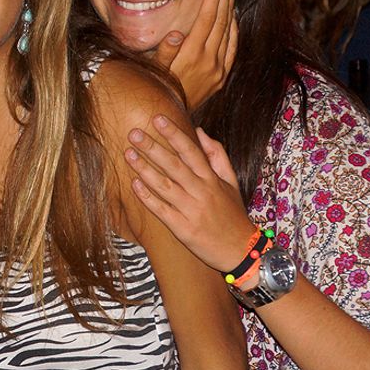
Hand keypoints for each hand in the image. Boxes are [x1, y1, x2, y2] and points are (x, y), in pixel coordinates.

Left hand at [124, 113, 254, 272]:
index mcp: (212, 179)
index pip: (191, 151)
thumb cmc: (233, 214)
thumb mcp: (231, 182)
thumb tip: (199, 131)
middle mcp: (201, 192)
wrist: (242, 251)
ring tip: (128, 154)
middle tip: (134, 133)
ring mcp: (191, 210)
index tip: (157, 119)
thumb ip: (216, 155)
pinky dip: (147, 197)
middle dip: (153, 148)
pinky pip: (161, 210)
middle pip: (174, 165)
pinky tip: (134, 184)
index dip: (174, 134)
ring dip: (144, 169)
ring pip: (164, 186)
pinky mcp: (182, 228)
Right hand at [153, 0, 237, 109]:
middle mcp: (209, 60)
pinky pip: (232, 48)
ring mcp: (218, 68)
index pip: (206, 18)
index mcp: (192, 54)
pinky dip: (234, 30)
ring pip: (229, 32)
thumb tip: (175, 33)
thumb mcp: (156, 71)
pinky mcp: (222, 76)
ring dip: (230, 8)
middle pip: (220, 20)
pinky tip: (232, 18)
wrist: (172, 119)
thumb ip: (165, 52)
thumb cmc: (158, 90)